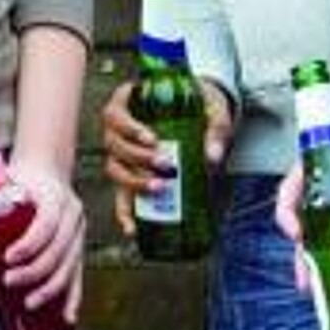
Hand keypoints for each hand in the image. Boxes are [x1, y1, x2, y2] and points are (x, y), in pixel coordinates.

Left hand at [0, 160, 85, 323]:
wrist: (47, 170)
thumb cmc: (19, 183)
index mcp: (55, 198)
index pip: (46, 224)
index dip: (29, 244)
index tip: (7, 258)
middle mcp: (72, 215)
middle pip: (58, 250)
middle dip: (34, 271)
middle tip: (8, 281)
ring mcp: (79, 233)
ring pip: (70, 266)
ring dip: (50, 289)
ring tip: (28, 303)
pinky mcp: (79, 248)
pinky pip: (78, 275)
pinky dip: (73, 297)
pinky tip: (67, 317)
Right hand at [102, 77, 235, 235]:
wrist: (202, 113)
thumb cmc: (200, 104)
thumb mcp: (211, 107)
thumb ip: (216, 126)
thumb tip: (212, 155)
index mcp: (130, 102)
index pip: (115, 114)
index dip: (129, 128)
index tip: (152, 139)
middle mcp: (119, 129)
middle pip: (114, 144)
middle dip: (138, 157)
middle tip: (165, 164)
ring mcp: (122, 154)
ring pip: (115, 169)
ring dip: (133, 181)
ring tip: (158, 187)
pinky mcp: (131, 175)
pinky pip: (121, 195)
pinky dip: (125, 212)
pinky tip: (132, 228)